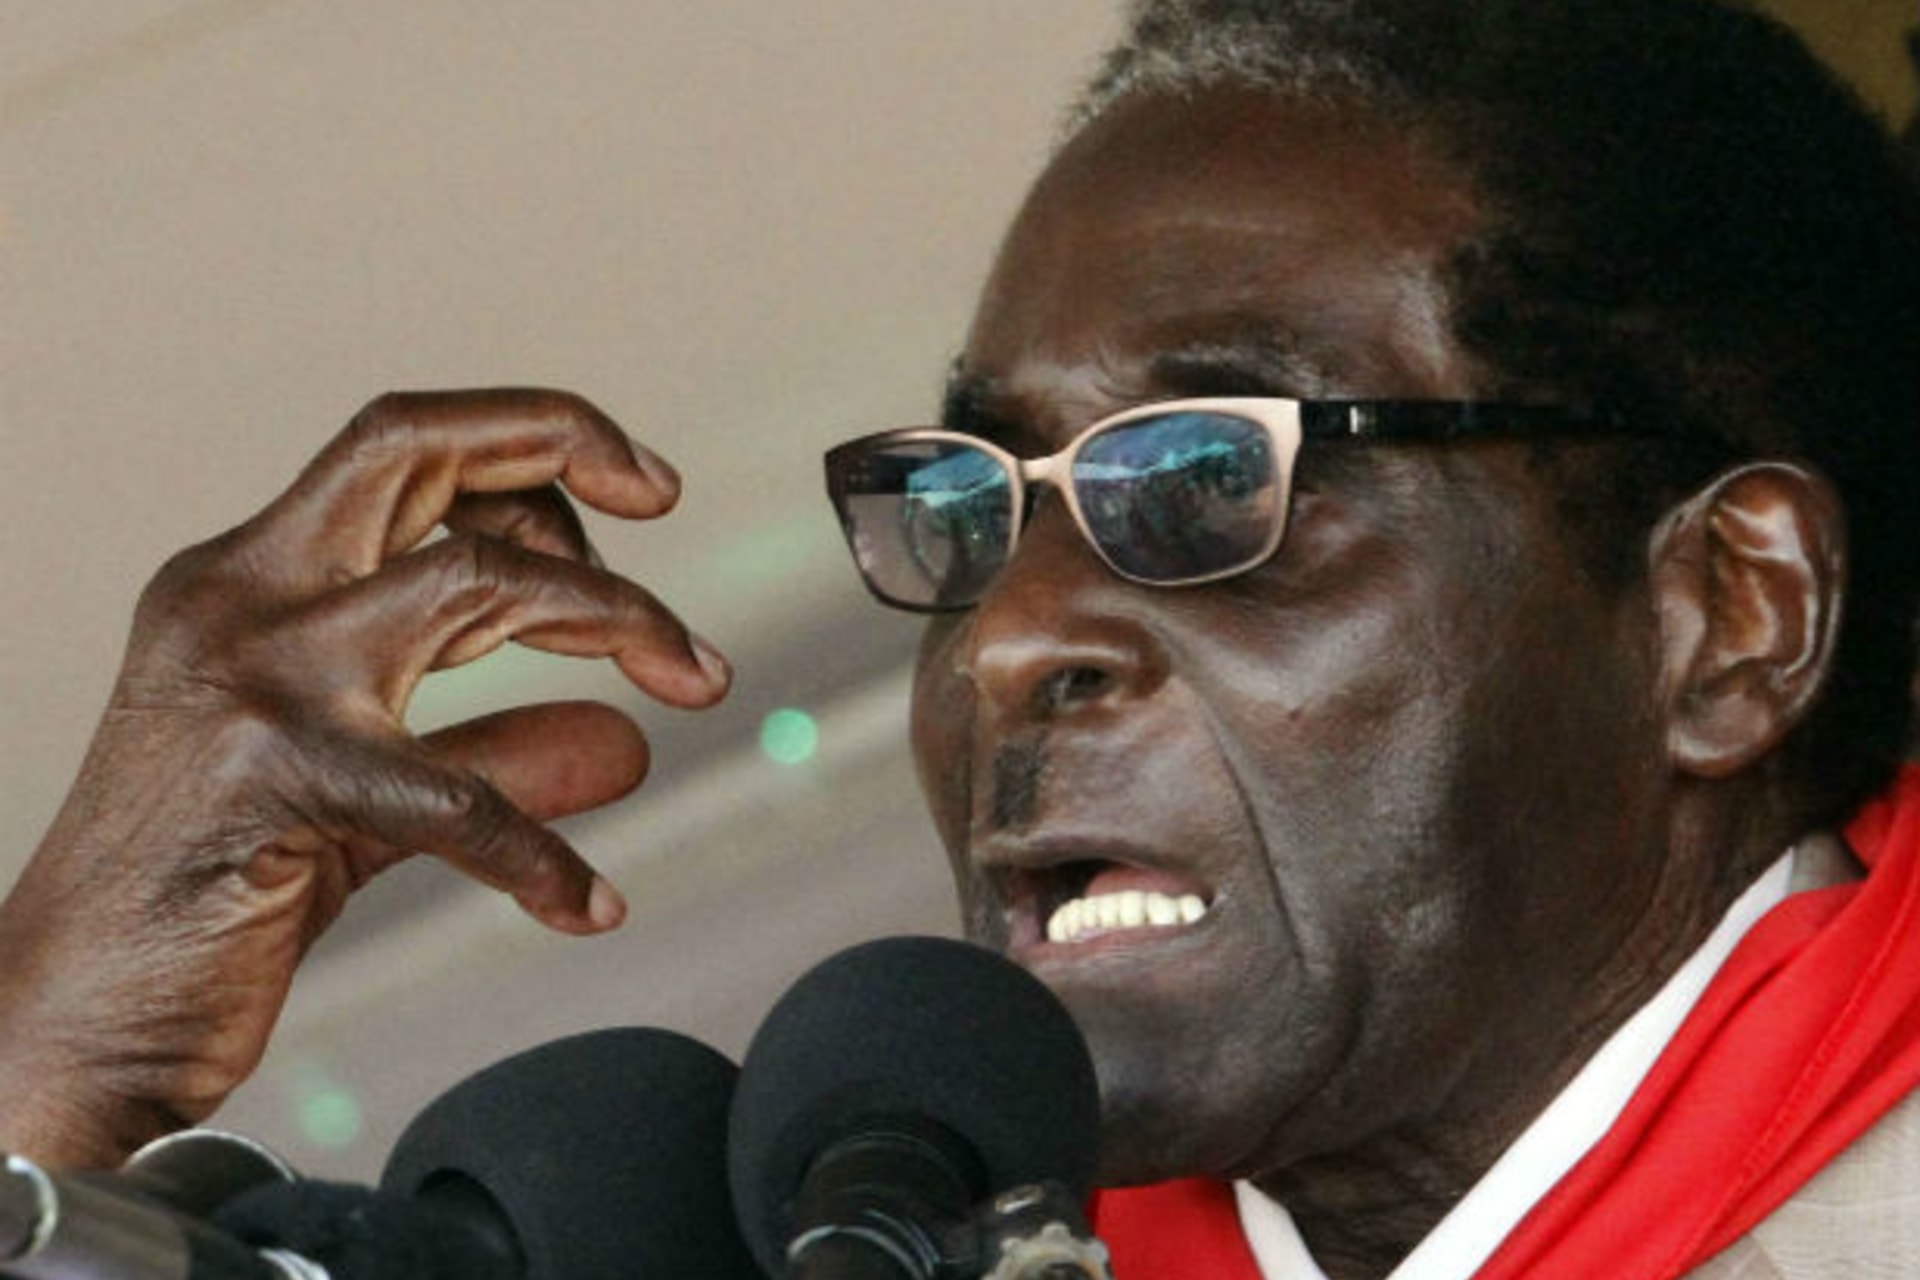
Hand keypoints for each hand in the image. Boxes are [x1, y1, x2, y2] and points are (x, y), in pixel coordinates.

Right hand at [0, 389, 729, 1166]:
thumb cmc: (203, 898)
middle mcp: (243, 596)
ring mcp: (254, 678)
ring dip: (617, 615)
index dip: (529, 441)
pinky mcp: (275, 780)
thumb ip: (494, 750)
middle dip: (564, 443)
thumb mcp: (369, 797)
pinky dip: (545, 850)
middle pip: (417, 448)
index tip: (639, 490)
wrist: (69, 1020)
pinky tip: (591, 903)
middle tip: (666, 504)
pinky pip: (459, 794)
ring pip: (473, 580)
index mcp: (250, 580)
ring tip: (696, 681)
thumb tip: (627, 744)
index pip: (402, 450)